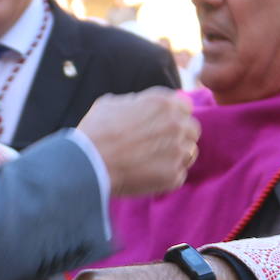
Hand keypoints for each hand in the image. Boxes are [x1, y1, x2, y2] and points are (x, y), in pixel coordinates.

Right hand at [77, 88, 199, 196]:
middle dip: (179, 135)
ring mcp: (177, 152)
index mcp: (163, 103)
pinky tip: (147, 174)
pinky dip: (166, 175)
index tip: (163, 123)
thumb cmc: (95, 132)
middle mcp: (176, 125)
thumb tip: (140, 105)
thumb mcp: (111, 103)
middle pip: (191, 129)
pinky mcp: (174, 176)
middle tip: (158, 144)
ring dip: (175, 155)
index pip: (185, 106)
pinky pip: (179, 174)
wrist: (88, 164)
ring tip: (152, 160)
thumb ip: (136, 102)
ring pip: (189, 152)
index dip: (174, 114)